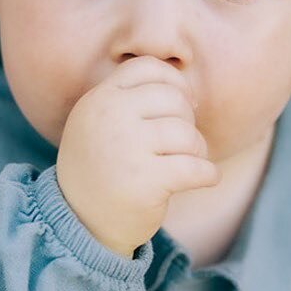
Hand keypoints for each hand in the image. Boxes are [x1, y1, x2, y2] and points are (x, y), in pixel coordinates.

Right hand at [56, 57, 219, 257]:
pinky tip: (205, 178)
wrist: (81, 222)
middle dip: (188, 121)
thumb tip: (187, 88)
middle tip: (183, 143)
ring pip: (187, 134)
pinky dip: (208, 174)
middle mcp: (109, 118)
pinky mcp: (146, 181)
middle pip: (173, 99)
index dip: (175, 81)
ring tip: (190, 163)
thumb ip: (130, 99)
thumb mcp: (100, 124)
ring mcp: (127, 148)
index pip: (147, 68)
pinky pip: (196, 168)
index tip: (186, 103)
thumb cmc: (102, 169)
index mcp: (99, 99)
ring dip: (198, 150)